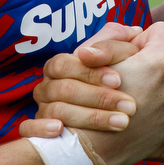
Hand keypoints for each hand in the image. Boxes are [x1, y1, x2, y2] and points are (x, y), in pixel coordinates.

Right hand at [19, 23, 144, 137]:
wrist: (100, 133)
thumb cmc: (107, 88)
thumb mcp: (114, 63)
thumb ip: (119, 45)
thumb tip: (135, 30)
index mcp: (60, 67)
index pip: (66, 64)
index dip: (90, 72)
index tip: (119, 80)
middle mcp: (47, 87)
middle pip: (64, 88)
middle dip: (99, 97)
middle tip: (130, 105)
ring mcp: (42, 110)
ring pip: (55, 111)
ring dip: (89, 117)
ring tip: (122, 123)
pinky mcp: (37, 133)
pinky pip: (28, 129)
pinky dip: (40, 128)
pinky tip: (59, 130)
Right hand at [73, 22, 163, 164]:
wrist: (90, 149)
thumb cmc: (87, 99)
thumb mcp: (92, 58)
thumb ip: (115, 37)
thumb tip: (136, 30)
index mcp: (159, 60)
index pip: (160, 31)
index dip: (140, 39)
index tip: (127, 54)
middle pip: (163, 61)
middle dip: (146, 66)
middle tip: (123, 80)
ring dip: (151, 89)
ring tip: (127, 101)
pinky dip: (154, 111)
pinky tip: (135, 118)